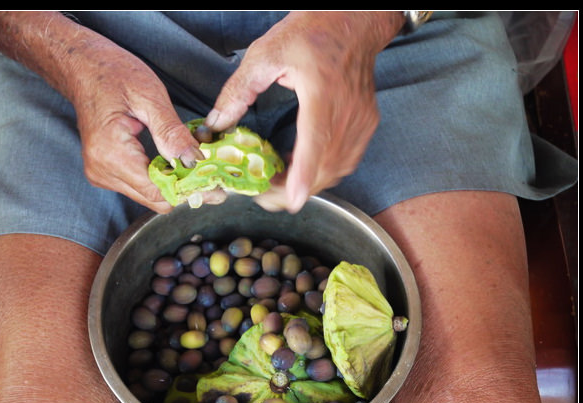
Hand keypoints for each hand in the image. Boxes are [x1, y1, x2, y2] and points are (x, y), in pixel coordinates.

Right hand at [0, 12, 225, 213]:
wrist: (81, 66)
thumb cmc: (111, 73)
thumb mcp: (149, 96)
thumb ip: (172, 132)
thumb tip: (194, 161)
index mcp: (111, 153)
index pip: (158, 190)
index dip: (190, 191)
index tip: (217, 190)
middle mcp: (103, 170)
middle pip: (154, 199)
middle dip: (185, 190)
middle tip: (214, 180)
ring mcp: (101, 173)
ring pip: (148, 196)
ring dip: (174, 185)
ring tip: (199, 171)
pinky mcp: (105, 171)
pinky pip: (140, 186)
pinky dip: (161, 179)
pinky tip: (177, 166)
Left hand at [205, 11, 403, 212]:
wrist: (354, 22)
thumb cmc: (311, 32)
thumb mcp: (265, 53)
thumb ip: (238, 91)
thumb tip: (216, 124)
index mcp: (321, 91)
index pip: (315, 140)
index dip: (303, 174)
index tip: (291, 199)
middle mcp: (346, 110)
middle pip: (325, 165)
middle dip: (295, 190)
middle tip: (266, 198)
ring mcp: (361, 120)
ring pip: (337, 169)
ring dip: (309, 184)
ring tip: (280, 185)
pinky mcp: (366, 124)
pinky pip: (347, 161)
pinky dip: (324, 172)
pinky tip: (303, 169)